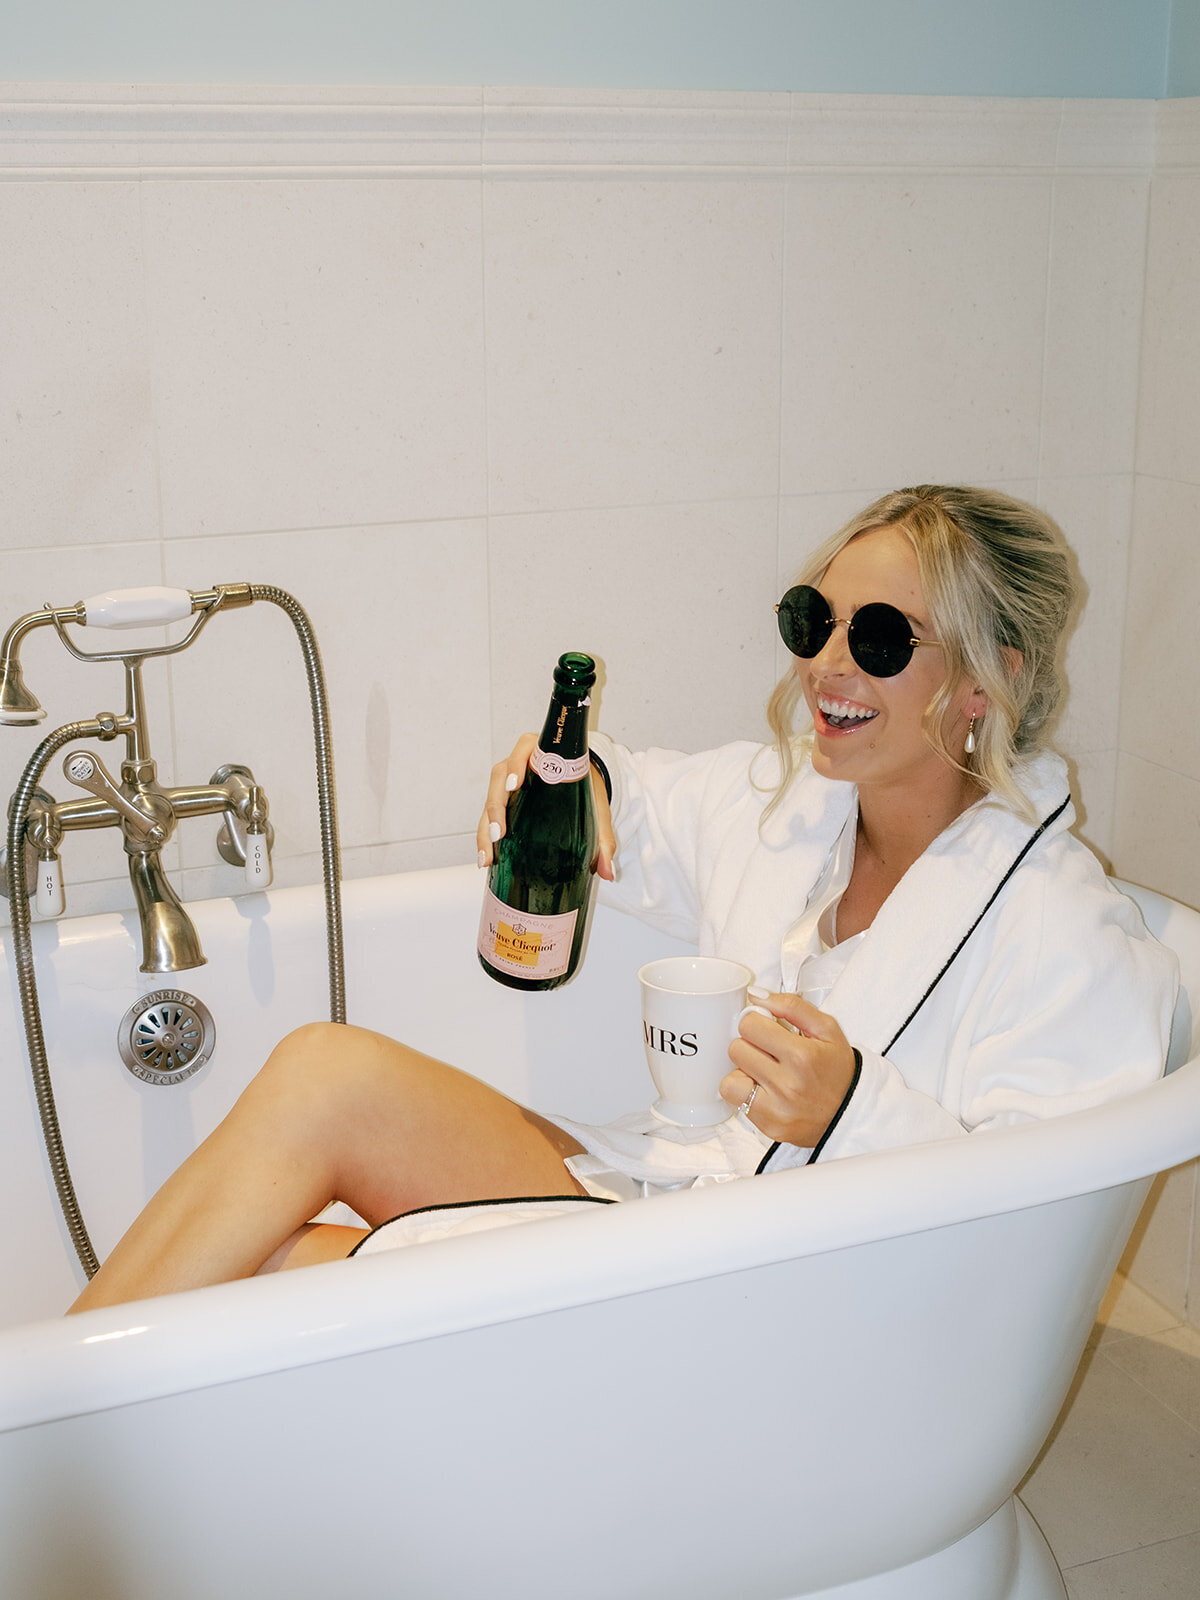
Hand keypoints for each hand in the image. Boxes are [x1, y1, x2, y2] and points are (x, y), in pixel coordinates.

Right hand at [476, 734, 615, 880]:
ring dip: (485, 827)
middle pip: (499, 778)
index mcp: (542, 753)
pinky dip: (485, 836)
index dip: (516, 765)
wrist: (581, 782)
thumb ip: (604, 838)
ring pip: (489, 799)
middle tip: (499, 833)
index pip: (523, 750)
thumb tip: (608, 872)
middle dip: (496, 807)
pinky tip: (486, 858)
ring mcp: (507, 781)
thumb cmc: (585, 785)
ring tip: (488, 855)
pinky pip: (488, 814)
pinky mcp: (503, 799)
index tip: (515, 784)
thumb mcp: (597, 806)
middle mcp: (518, 763)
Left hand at [720, 991, 855, 1147]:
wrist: (849, 1112)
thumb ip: (791, 1006)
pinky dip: (745, 1093)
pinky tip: (765, 1090)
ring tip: (764, 1072)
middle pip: (736, 1049)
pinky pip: (735, 1100)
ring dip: (743, 1072)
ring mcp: (776, 1109)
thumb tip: (756, 996)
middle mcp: (787, 1085)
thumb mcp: (827, 1029)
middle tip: (768, 1051)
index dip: (756, 1023)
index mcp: (801, 1056)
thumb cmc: (837, 1070)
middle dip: (750, 1046)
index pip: (749, 1025)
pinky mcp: (767, 1126)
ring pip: (730, 1079)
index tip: (766, 1029)